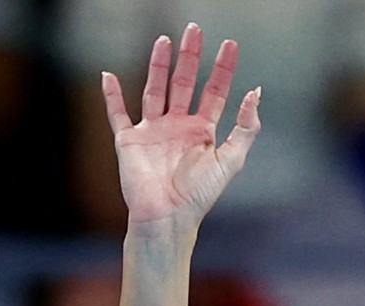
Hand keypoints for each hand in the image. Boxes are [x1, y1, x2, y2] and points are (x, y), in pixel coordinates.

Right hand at [102, 25, 259, 230]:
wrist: (168, 216)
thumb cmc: (200, 194)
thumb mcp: (231, 160)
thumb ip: (245, 128)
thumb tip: (256, 92)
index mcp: (203, 132)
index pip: (214, 92)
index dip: (222, 69)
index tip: (230, 45)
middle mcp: (178, 127)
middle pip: (184, 83)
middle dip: (190, 57)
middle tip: (194, 29)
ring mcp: (153, 132)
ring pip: (154, 90)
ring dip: (157, 65)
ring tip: (164, 40)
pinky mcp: (129, 141)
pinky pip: (117, 114)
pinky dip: (111, 96)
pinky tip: (108, 76)